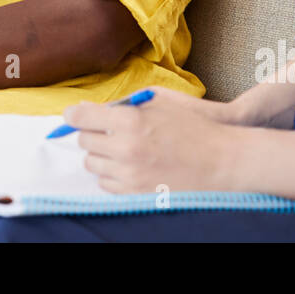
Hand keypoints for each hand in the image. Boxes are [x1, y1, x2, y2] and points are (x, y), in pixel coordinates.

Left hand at [67, 87, 245, 192]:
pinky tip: (126, 165)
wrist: (221, 160)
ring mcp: (130, 174)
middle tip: (106, 130)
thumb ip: (123, 103)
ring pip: (91, 164)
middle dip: (91, 133)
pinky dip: (110, 174)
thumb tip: (92, 108)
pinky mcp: (136, 193)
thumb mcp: (159, 100)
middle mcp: (126, 149)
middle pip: (84, 141)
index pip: (81, 117)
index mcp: (130, 121)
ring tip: (119, 148)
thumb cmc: (193, 125)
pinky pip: (104, 184)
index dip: (73, 114)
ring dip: (100, 154)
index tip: (74, 114)